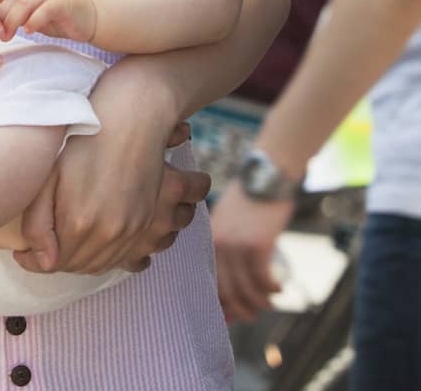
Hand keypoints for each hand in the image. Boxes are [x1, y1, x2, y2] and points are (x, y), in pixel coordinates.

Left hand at [0, 0, 96, 42]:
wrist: (94, 15)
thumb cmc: (63, 16)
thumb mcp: (37, 12)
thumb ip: (20, 12)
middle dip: (1, 16)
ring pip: (24, 2)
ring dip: (12, 21)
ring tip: (6, 36)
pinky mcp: (63, 1)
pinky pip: (44, 10)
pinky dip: (33, 22)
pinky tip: (27, 32)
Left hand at [15, 78, 206, 275]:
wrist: (134, 118)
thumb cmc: (85, 138)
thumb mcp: (50, 174)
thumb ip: (39, 222)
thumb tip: (43, 261)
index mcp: (80, 221)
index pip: (52, 264)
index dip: (33, 262)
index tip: (22, 254)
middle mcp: (109, 233)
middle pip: (77, 266)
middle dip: (55, 260)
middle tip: (40, 247)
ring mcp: (132, 230)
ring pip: (101, 265)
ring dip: (80, 261)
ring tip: (64, 243)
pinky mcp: (147, 223)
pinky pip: (127, 257)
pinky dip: (107, 257)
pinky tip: (94, 242)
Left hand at [211, 179, 291, 321]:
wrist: (267, 173)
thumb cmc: (252, 198)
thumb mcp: (229, 218)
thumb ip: (226, 243)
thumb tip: (230, 277)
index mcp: (210, 237)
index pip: (212, 280)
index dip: (222, 303)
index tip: (231, 316)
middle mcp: (219, 243)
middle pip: (227, 290)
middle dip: (241, 309)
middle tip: (254, 315)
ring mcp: (237, 244)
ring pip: (245, 289)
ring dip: (259, 303)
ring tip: (270, 304)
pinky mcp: (257, 244)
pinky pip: (262, 279)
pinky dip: (271, 289)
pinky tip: (279, 290)